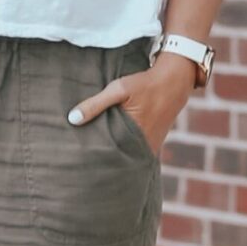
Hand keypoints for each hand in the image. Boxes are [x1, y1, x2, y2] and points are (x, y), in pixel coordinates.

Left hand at [67, 53, 197, 158]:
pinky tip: (114, 151)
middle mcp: (143, 146)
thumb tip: (72, 119)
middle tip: (83, 163)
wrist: (174, 82)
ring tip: (95, 160)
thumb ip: (95, 104)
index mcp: (133, 135)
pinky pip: (136, 153)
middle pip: (117, 160)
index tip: (79, 159)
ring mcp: (150, 147)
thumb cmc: (144, 84)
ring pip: (127, 158)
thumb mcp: (118, 89)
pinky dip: (126, 153)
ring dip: (115, 158)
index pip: (107, 156)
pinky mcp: (154, 145)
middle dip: (102, 161)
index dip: (93, 158)